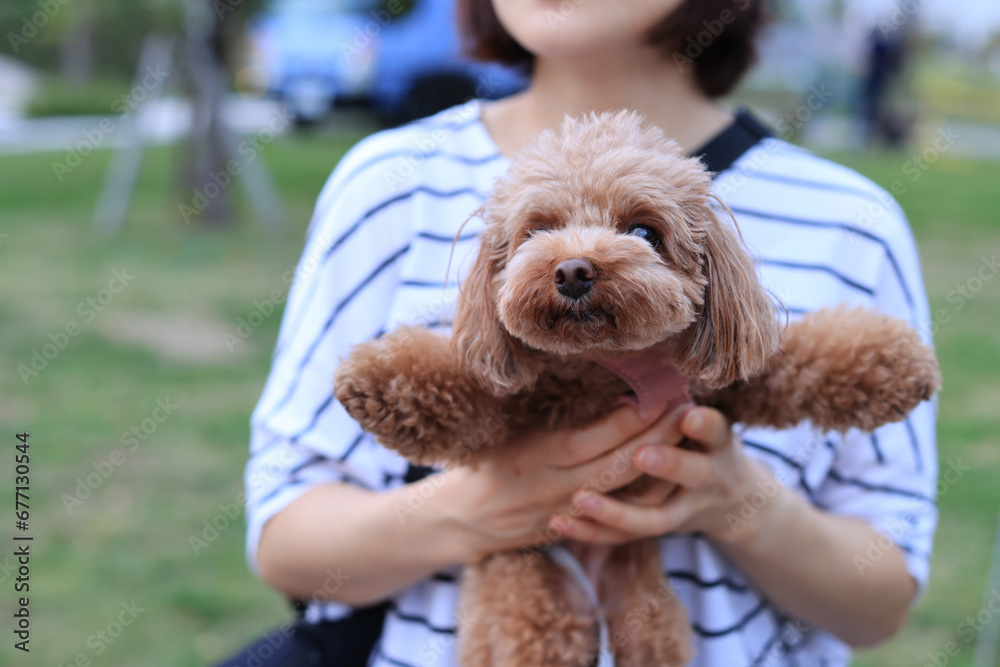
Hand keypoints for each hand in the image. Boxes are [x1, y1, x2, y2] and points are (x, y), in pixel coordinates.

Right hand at [432, 400, 673, 562]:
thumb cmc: (488, 461)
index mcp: (540, 456)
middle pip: (619, 465)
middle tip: (687, 408)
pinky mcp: (576, 529)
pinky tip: (669, 475)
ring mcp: (570, 513)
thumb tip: (592, 377)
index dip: (631, 417)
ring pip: (625, 493)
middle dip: (657, 438)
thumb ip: (551, 415)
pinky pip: (619, 515)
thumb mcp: (511, 430)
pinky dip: (645, 495)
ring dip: (658, 465)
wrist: (464, 518)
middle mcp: (558, 487)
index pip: (596, 437)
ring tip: (686, 437)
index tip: (660, 390)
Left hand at [549, 405, 774, 545]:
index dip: (703, 426)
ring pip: (654, 518)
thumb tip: (642, 360)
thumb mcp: (705, 421)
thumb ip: (678, 404)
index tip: (687, 415)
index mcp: (718, 444)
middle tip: (641, 455)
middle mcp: (708, 479)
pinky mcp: (659, 531)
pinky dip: (592, 532)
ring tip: (580, 498)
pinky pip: (625, 537)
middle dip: (669, 465)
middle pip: (692, 475)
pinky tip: (559, 522)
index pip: (716, 432)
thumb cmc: (705, 444)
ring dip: (616, 511)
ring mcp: (686, 510)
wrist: (733, 503)